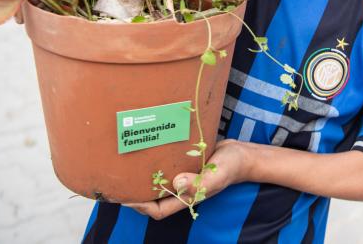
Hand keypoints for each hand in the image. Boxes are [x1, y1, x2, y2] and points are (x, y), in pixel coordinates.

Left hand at [125, 139, 251, 220]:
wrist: (243, 154)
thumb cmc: (231, 167)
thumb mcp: (217, 175)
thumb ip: (199, 182)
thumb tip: (176, 183)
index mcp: (188, 197)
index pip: (158, 210)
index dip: (140, 207)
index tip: (124, 198)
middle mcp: (183, 189)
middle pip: (154, 198)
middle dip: (136, 194)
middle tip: (119, 182)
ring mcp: (184, 177)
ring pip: (159, 183)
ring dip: (144, 178)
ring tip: (127, 168)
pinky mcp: (186, 164)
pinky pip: (168, 167)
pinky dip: (156, 163)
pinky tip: (149, 151)